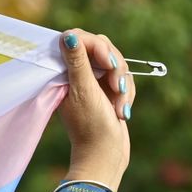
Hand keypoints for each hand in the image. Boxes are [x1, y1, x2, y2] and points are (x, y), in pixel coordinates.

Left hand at [55, 28, 132, 188]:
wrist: (106, 156)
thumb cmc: (92, 126)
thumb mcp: (84, 91)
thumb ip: (78, 62)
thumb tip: (68, 35)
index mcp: (64, 72)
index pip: (80, 38)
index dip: (97, 46)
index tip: (107, 63)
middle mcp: (77, 74)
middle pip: (102, 47)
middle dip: (114, 67)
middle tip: (116, 87)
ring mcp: (93, 82)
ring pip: (116, 63)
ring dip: (123, 84)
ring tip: (119, 106)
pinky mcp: (108, 91)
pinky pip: (124, 78)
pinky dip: (126, 93)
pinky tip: (122, 111)